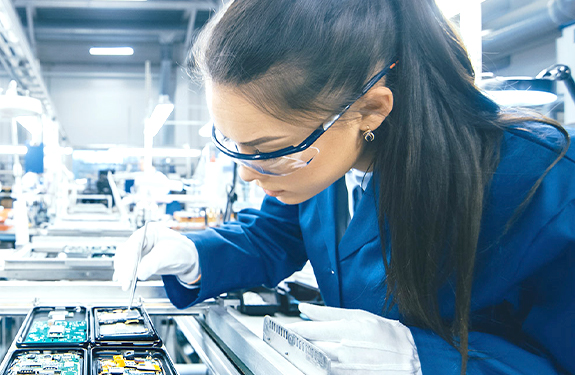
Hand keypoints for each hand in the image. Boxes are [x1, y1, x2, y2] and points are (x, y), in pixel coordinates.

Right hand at [113, 222, 199, 290]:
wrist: (188, 259)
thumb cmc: (182, 250)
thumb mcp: (169, 255)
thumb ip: (154, 263)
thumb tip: (139, 274)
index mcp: (149, 231)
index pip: (134, 244)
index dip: (129, 259)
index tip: (128, 273)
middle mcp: (142, 239)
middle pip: (126, 252)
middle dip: (125, 268)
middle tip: (125, 282)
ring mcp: (140, 250)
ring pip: (125, 260)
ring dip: (123, 272)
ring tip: (125, 285)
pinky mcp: (140, 260)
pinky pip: (129, 267)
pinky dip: (126, 274)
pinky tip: (123, 281)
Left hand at [287, 303, 421, 374]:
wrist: (414, 359)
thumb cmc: (388, 336)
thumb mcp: (360, 315)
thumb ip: (329, 313)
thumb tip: (305, 309)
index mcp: (346, 329)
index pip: (308, 330)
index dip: (293, 330)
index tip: (285, 329)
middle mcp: (343, 349)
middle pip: (308, 347)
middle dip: (298, 343)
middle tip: (292, 340)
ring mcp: (345, 367)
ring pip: (314, 361)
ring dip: (308, 355)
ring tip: (311, 350)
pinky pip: (326, 372)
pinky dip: (320, 366)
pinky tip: (324, 362)